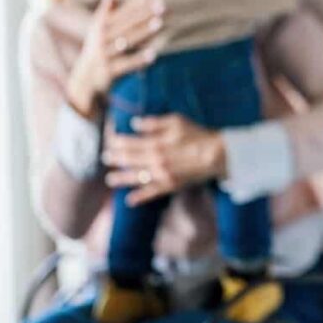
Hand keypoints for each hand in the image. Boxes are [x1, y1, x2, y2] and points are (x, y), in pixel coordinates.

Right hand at [66, 0, 163, 117]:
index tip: (158, 0)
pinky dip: (138, 59)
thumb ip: (106, 12)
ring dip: (143, 32)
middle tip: (162, 8)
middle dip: (144, 15)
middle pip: (126, 24)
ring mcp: (104, 54)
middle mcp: (101, 38)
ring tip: (159, 23)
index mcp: (100, 26)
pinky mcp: (108, 70)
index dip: (140, 6)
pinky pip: (125, 64)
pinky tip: (153, 55)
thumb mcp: (97, 31)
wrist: (84, 80)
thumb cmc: (97, 51)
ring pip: (126, 41)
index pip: (123, 13)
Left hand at [103, 114, 225, 205]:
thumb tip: (135, 123)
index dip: (118, 141)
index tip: (110, 140)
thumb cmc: (198, 135)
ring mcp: (162, 175)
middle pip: (130, 160)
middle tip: (106, 157)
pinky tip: (129, 200)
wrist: (217, 155)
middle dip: (116, 158)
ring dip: (121, 178)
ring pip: (136, 178)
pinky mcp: (171, 185)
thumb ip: (154, 123)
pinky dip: (140, 197)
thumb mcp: (176, 121)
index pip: (130, 143)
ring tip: (110, 179)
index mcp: (156, 144)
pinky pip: (152, 193)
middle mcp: (156, 161)